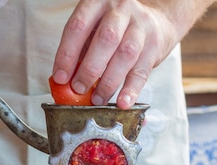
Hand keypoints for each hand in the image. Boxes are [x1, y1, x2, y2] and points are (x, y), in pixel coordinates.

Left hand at [52, 0, 208, 108]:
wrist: (156, 21)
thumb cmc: (116, 28)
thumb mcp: (94, 30)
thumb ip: (80, 52)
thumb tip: (65, 82)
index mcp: (98, 3)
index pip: (78, 27)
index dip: (67, 54)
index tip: (60, 78)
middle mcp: (121, 10)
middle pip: (105, 39)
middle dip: (89, 69)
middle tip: (79, 89)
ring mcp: (141, 25)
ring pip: (125, 54)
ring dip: (108, 81)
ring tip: (97, 99)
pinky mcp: (155, 44)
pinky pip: (142, 70)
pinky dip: (131, 89)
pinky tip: (122, 102)